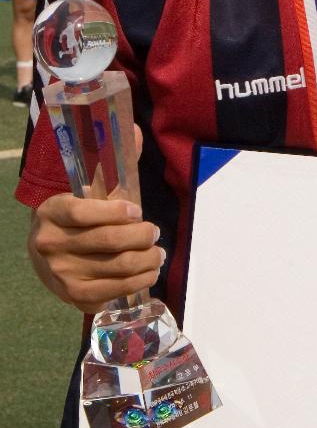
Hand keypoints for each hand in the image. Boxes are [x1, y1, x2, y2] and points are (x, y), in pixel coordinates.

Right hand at [28, 126, 162, 311]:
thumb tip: (134, 131)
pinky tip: (150, 272)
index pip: (83, 211)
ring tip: (158, 253)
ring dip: (148, 260)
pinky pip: (116, 291)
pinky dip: (140, 281)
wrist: (47, 255)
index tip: (136, 210)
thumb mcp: (85, 191)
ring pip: (118, 267)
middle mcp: (51, 244)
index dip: (114, 211)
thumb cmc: (77, 218)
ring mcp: (62, 273)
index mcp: (52, 212)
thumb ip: (111, 165)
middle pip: (108, 241)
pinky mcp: (74, 296)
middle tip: (155, 231)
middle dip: (142, 235)